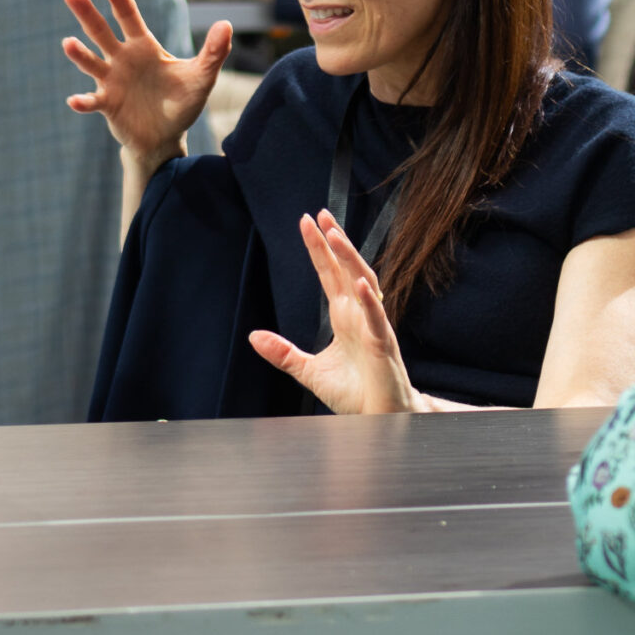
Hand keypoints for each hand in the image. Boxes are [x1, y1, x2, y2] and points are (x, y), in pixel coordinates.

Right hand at [62, 0, 233, 166]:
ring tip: (68, 43)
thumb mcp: (202, 77)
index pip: (128, 16)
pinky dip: (83, 101)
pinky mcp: (107, 105)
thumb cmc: (181, 103)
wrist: (166, 138)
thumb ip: (214, 52)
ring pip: (91, 63)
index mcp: (143, 47)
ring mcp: (111, 82)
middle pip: (101, 32)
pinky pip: (92, 101)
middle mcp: (122, 59)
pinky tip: (75, 100)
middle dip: (86, 13)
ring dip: (79, 54)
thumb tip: (226, 23)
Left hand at [249, 213, 423, 414]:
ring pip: (364, 284)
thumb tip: (252, 336)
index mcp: (343, 317)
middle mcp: (359, 315)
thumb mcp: (308, 371)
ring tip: (336, 236)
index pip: (329, 274)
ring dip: (351, 259)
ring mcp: (373, 328)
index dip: (319, 249)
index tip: (307, 222)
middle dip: (335, 242)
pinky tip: (358, 285)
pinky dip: (370, 302)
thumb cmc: (353, 393)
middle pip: (347, 269)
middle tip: (321, 215)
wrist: (378, 420)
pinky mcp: (382, 346)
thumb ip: (283, 353)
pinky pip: (377, 320)